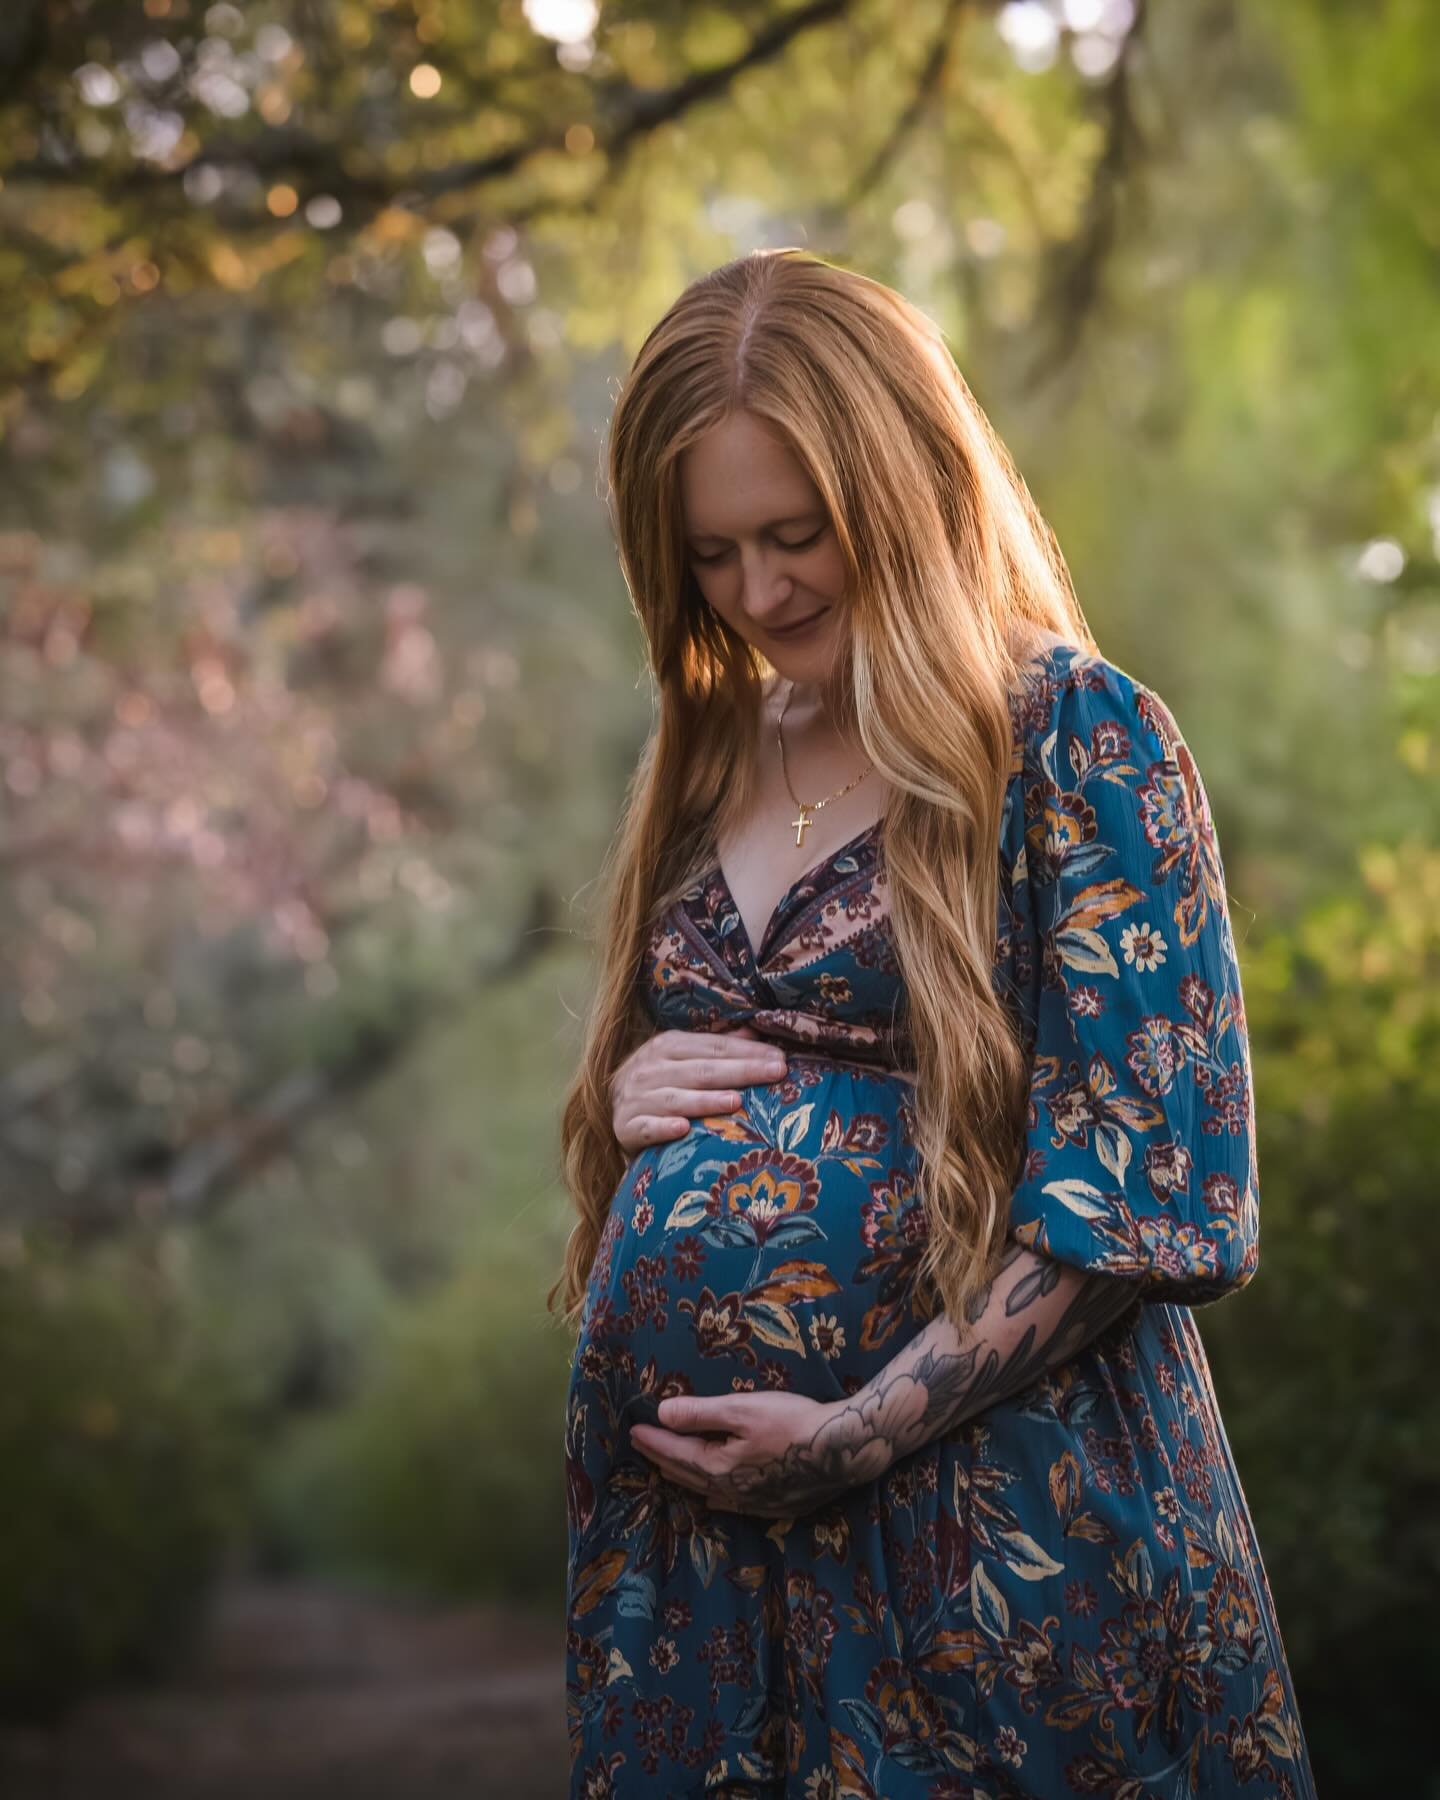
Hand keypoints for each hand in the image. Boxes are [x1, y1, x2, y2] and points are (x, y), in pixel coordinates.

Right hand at [610, 1026, 787, 1156]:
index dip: (747, 1052)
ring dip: (706, 1101)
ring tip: (736, 1102)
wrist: (611, 1106)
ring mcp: (637, 1097)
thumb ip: (717, 1047)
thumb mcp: (683, 1058)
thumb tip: (754, 1030)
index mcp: (668, 1046)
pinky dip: (663, 1128)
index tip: (779, 1059)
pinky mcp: (626, 1126)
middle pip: (701, 1070)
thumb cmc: (659, 1080)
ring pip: (676, 1098)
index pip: (714, 1048)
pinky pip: (647, 1127)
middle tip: (775, 1073)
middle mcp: (651, 1068)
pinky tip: (683, 1129)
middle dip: (740, 1071)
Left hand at [628, 1390, 893, 1516]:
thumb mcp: (743, 1409)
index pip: (676, 1452)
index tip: (632, 1431)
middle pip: (687, 1474)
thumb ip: (700, 1413)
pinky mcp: (774, 1506)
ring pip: (706, 1491)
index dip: (653, 1441)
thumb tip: (661, 1414)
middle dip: (662, 1459)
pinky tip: (713, 1498)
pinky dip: (712, 1495)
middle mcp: (730, 1491)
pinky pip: (730, 1504)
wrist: (842, 1450)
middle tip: (642, 1447)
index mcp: (718, 1467)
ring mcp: (753, 1503)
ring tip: (668, 1469)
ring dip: (684, 1477)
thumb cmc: (792, 1422)